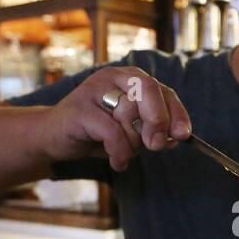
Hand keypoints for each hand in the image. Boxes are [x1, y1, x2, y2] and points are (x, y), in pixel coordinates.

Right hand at [41, 66, 191, 171]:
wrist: (54, 137)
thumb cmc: (96, 133)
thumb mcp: (130, 131)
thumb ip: (153, 130)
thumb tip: (177, 137)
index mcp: (129, 78)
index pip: (162, 90)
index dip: (176, 112)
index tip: (183, 135)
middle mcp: (113, 77)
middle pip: (148, 90)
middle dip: (158, 121)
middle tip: (156, 145)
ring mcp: (94, 90)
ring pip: (129, 114)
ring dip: (132, 143)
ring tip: (124, 153)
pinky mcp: (80, 109)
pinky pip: (111, 131)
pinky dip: (119, 151)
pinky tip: (118, 162)